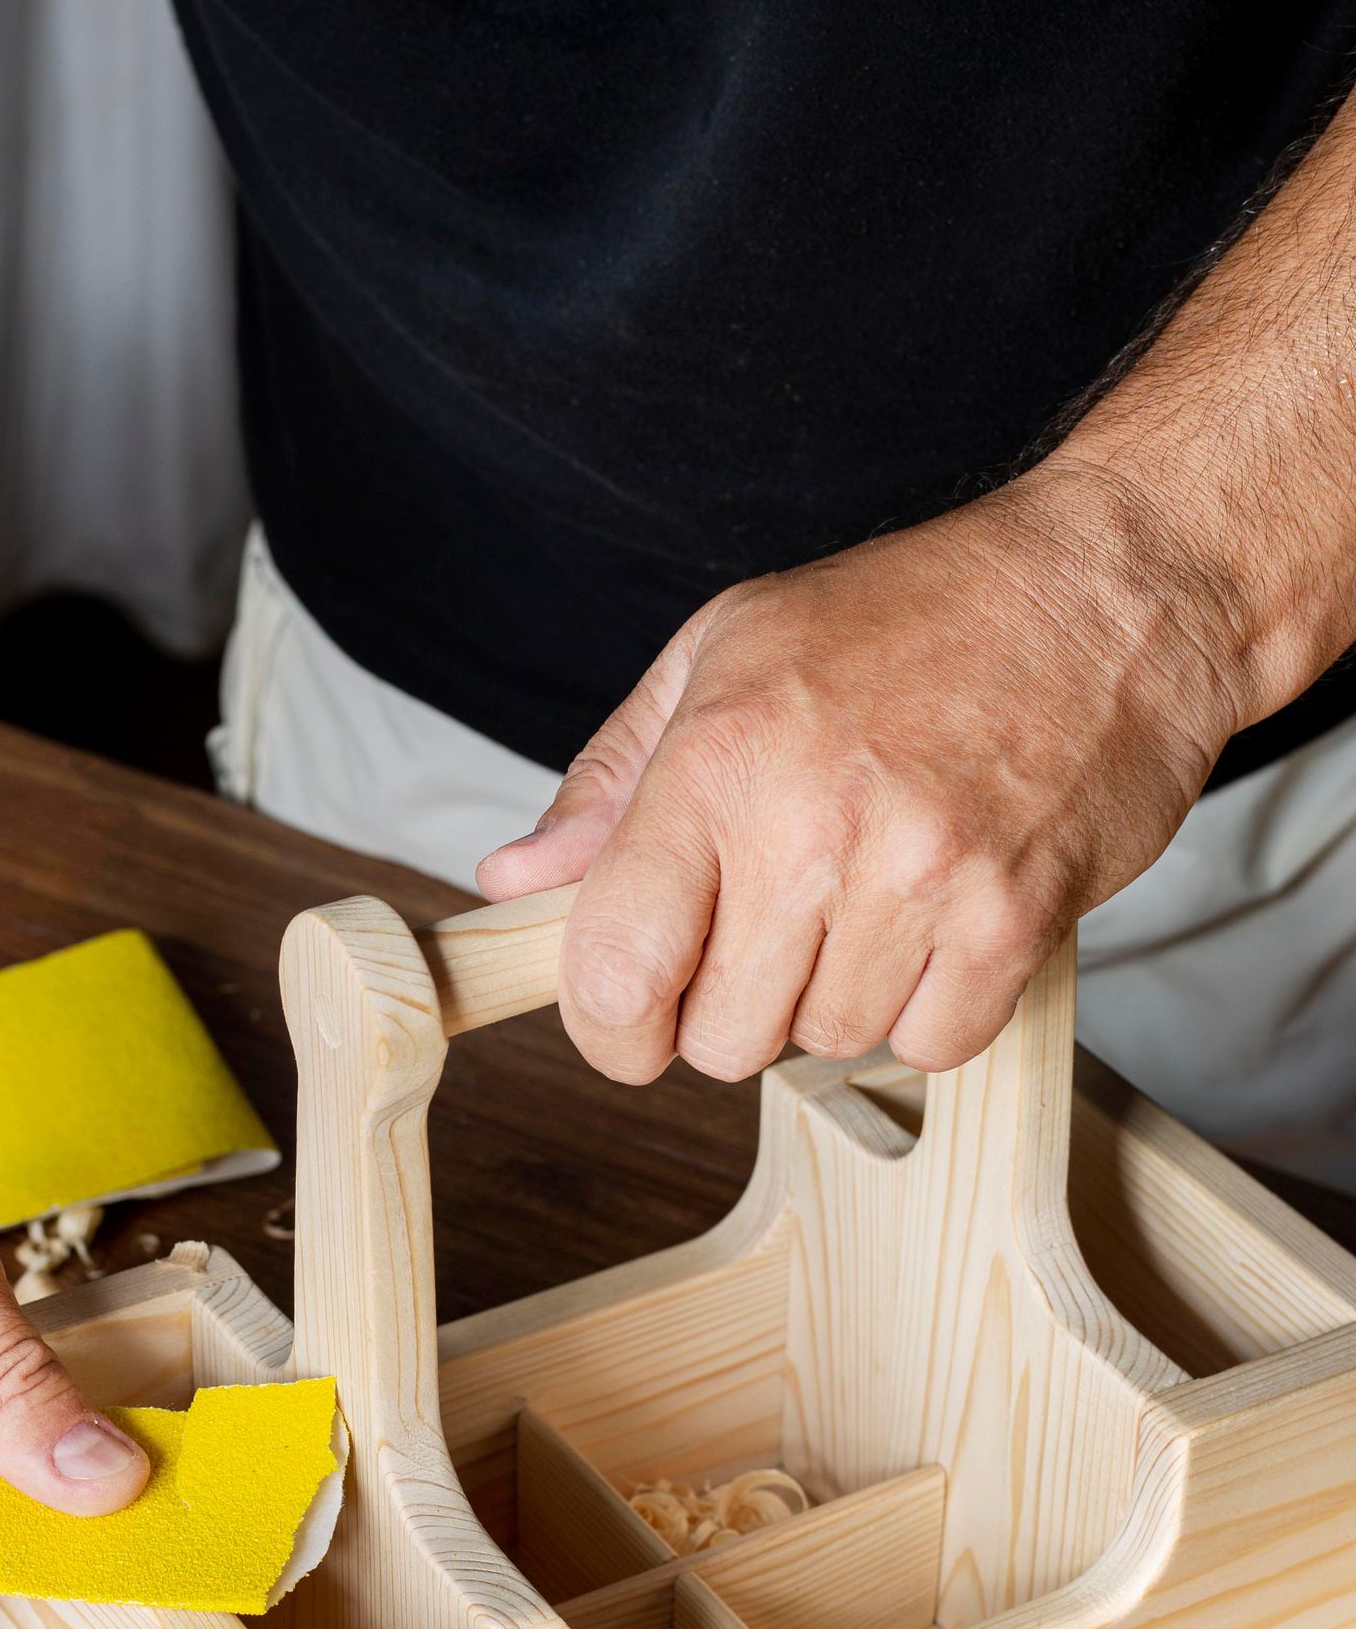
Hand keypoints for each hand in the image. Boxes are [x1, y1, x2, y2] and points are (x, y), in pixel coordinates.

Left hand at [477, 465, 1242, 1079]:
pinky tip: (939, 921)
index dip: (605, 1027)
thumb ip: (610, 780)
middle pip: (719, 1038)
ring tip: (872, 895)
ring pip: (825, 1043)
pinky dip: (929, 1007)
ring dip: (838, 995)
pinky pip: (930, 1043)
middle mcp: (812, 825)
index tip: (625, 1022)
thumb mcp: (722, 654)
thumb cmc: (914, 614)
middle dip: (733, 1006)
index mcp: (717, 760)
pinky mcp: (1015, 919)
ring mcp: (919, 877)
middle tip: (777, 925)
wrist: (1111, 585)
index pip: (613, 967)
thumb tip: (517, 878)